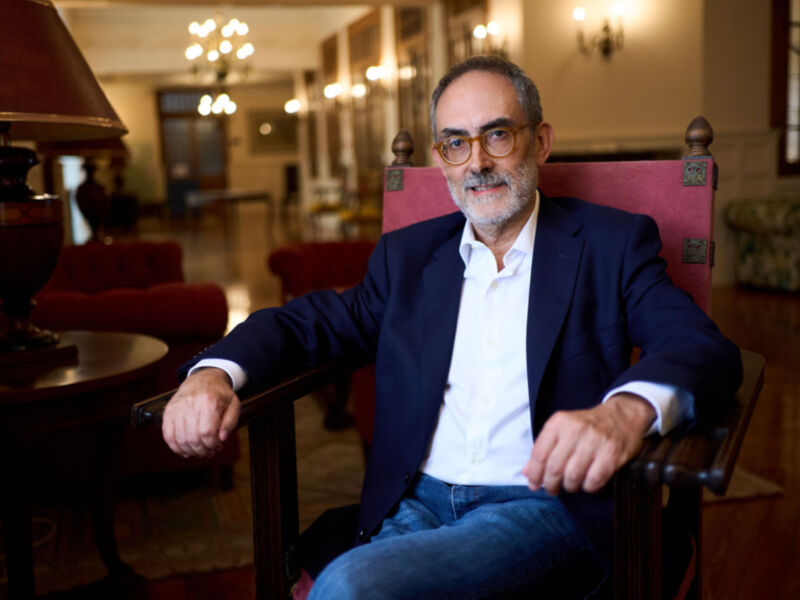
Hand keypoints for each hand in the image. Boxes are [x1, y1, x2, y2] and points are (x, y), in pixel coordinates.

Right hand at [162, 367, 240, 457]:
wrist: (203, 378)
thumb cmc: (220, 394)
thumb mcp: (234, 404)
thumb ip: (230, 422)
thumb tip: (221, 439)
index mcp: (209, 400)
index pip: (207, 432)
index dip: (212, 444)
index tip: (217, 446)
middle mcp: (191, 403)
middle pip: (193, 437)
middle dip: (202, 450)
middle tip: (209, 451)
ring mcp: (177, 407)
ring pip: (180, 439)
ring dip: (190, 451)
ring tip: (199, 450)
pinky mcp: (168, 411)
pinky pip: (168, 435)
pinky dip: (176, 447)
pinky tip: (185, 450)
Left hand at [522, 393, 654, 494]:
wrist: (621, 416)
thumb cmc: (587, 427)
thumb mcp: (562, 430)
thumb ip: (544, 450)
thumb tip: (527, 473)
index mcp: (559, 422)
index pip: (539, 454)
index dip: (534, 474)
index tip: (534, 485)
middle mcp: (575, 430)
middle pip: (554, 467)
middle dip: (550, 484)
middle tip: (553, 489)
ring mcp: (595, 441)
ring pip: (572, 476)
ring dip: (569, 486)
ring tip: (571, 485)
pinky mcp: (612, 453)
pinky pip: (593, 480)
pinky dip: (588, 487)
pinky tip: (587, 483)